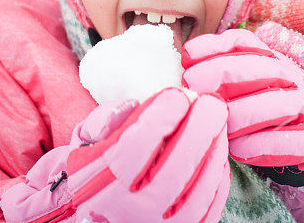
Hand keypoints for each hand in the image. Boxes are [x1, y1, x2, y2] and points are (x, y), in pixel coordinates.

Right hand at [1, 88, 229, 222]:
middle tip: (208, 101)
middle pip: (175, 166)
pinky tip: (216, 147)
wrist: (97, 216)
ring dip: (214, 146)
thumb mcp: (86, 143)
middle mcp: (130, 209)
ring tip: (216, 119)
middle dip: (199, 125)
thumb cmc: (96, 172)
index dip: (164, 112)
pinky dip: (217, 172)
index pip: (137, 143)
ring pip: (199, 187)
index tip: (178, 93)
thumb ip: (103, 120)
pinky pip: (210, 203)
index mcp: (101, 182)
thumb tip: (133, 106)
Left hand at [181, 28, 303, 181]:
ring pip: (275, 103)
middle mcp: (291, 76)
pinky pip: (291, 139)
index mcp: (271, 59)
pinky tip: (239, 149)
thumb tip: (188, 58)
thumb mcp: (248, 84)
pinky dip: (262, 144)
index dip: (213, 48)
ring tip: (217, 123)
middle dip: (221, 75)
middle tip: (193, 89)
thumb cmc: (273, 108)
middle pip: (258, 67)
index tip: (187, 61)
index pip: (243, 42)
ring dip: (241, 113)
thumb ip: (219, 69)